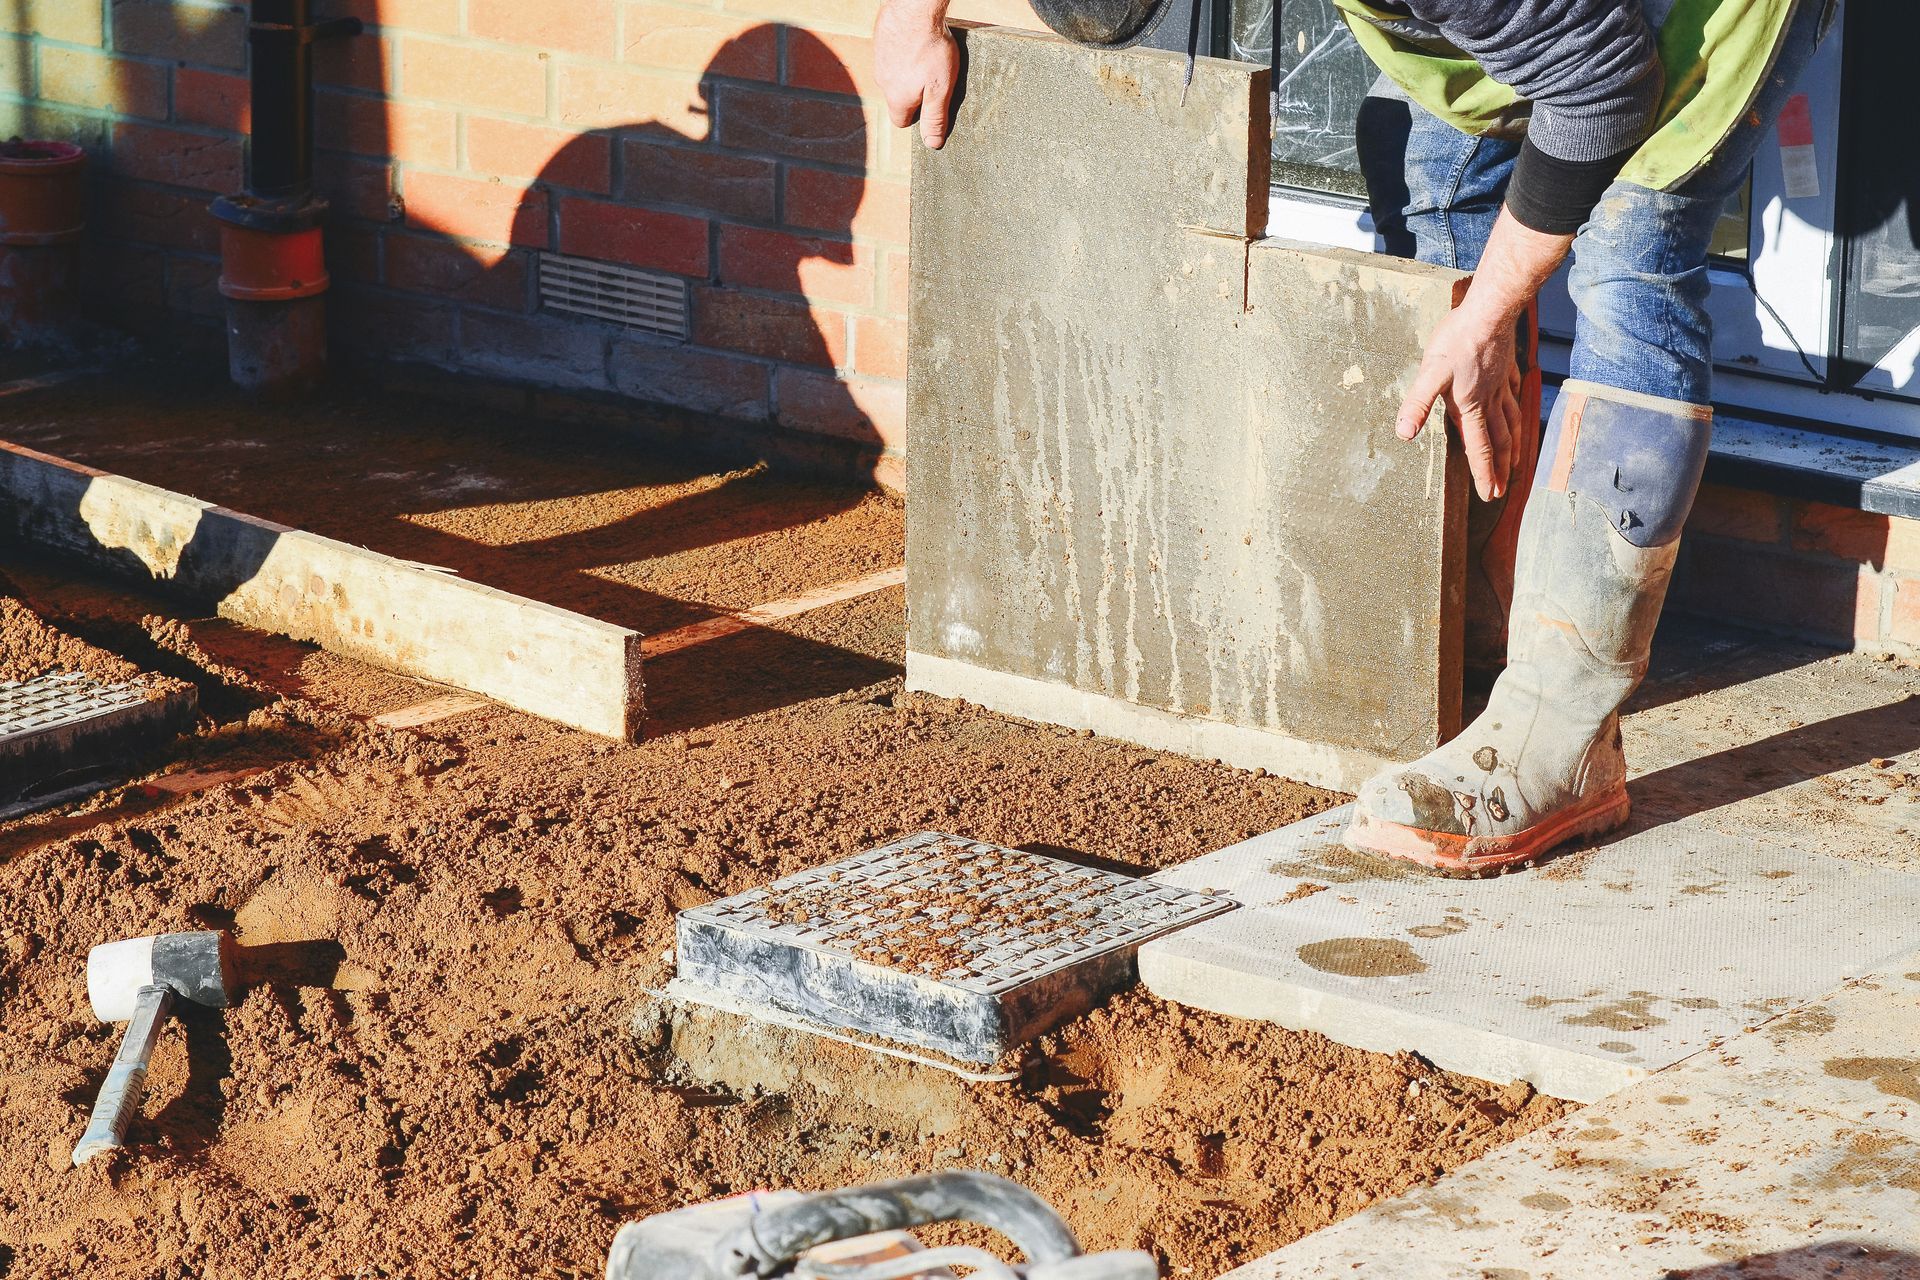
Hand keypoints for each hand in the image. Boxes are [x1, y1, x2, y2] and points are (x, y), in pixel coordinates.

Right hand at [875, 0, 959, 148]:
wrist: (913, 8)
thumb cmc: (930, 49)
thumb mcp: (940, 89)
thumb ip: (936, 117)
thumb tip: (932, 144)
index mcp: (897, 99)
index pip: (901, 122)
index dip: (917, 117)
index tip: (931, 106)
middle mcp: (883, 82)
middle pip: (898, 98)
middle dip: (914, 94)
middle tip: (934, 78)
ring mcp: (879, 60)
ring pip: (894, 75)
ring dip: (908, 72)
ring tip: (927, 57)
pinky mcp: (880, 41)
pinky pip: (892, 55)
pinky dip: (903, 52)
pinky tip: (917, 42)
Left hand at [1396, 303, 1522, 501]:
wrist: (1489, 312)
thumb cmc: (1457, 341)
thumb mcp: (1429, 374)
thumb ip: (1417, 404)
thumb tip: (1404, 433)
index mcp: (1471, 407)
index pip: (1480, 448)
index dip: (1484, 473)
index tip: (1490, 495)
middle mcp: (1490, 401)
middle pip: (1500, 442)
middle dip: (1502, 469)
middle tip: (1504, 490)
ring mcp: (1502, 385)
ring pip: (1512, 422)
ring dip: (1515, 446)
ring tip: (1518, 462)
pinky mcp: (1506, 369)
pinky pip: (1515, 396)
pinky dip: (1518, 411)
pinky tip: (1518, 413)